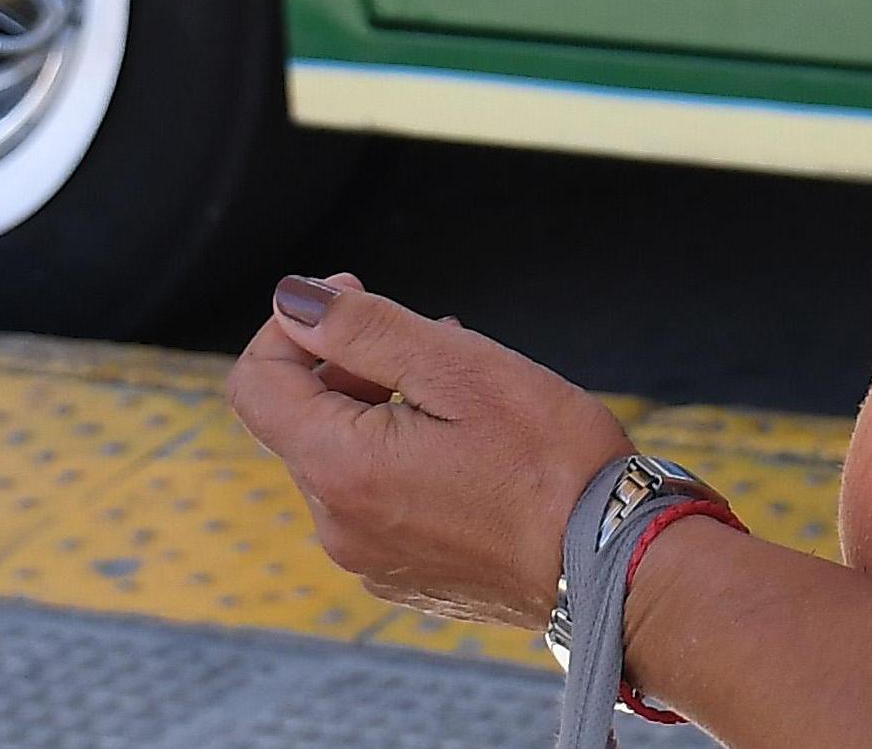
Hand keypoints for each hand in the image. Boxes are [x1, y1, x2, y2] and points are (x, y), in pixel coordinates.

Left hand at [223, 274, 638, 628]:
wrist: (618, 567)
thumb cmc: (552, 462)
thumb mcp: (461, 367)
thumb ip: (364, 328)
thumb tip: (293, 299)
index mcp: (340, 469)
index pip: (254, 384)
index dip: (291, 327)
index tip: (354, 297)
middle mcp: (338, 526)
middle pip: (299, 421)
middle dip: (348, 366)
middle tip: (429, 342)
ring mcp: (369, 559)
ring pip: (342, 458)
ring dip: (381, 409)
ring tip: (461, 393)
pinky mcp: (404, 575)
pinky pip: (376, 500)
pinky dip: (403, 458)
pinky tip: (469, 447)